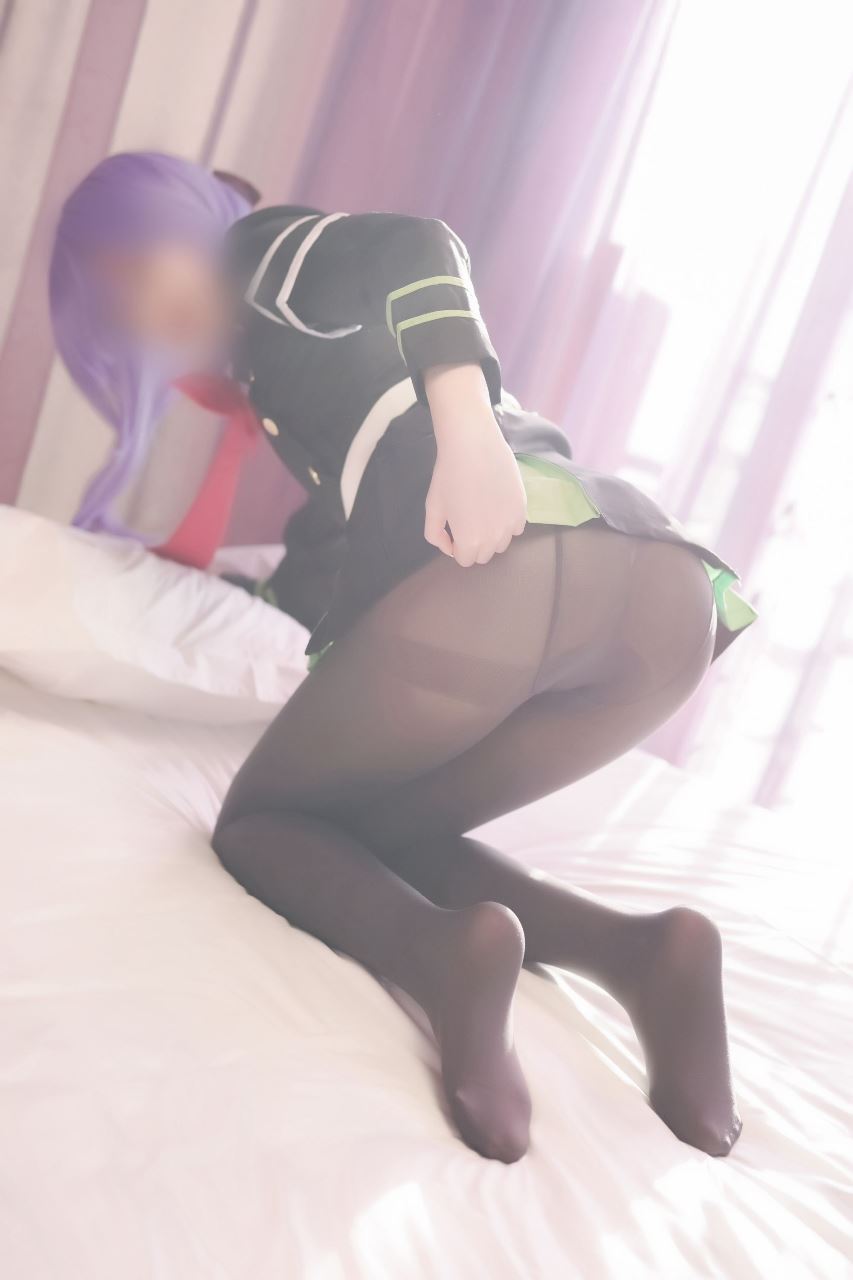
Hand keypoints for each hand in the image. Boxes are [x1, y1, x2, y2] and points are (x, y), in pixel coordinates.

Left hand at [423, 364, 526, 565]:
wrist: (473, 444)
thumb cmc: (448, 475)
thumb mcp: (433, 507)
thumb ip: (436, 535)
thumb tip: (449, 547)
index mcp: (469, 540)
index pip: (465, 560)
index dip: (457, 546)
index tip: (454, 529)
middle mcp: (493, 538)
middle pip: (484, 555)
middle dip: (474, 543)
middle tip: (467, 519)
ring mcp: (511, 524)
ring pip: (501, 543)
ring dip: (492, 534)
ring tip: (483, 511)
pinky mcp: (523, 509)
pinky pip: (516, 529)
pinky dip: (507, 522)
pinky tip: (497, 504)